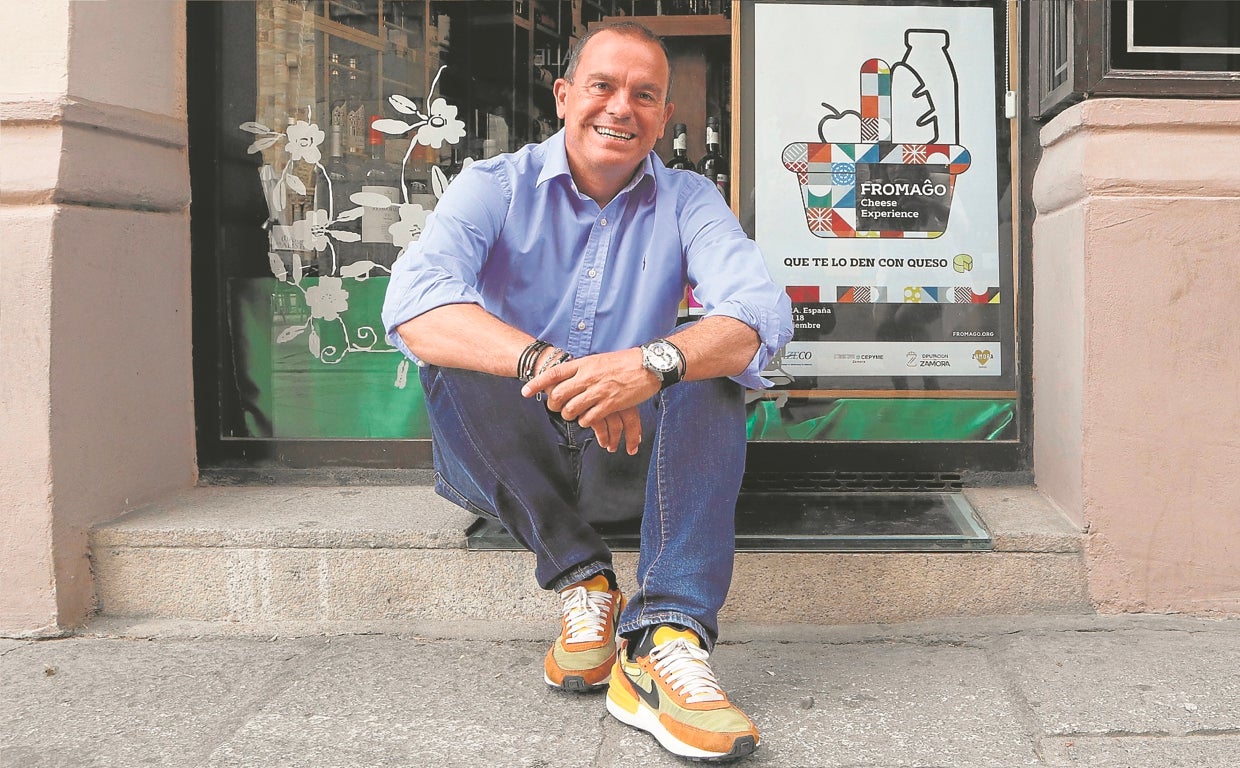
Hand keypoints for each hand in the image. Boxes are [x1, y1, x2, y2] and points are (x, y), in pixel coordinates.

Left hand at [521, 348, 657, 454]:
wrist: (649, 365)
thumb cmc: (625, 362)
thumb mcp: (599, 360)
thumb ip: (583, 369)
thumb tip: (567, 377)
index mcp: (584, 364)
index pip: (554, 374)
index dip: (537, 384)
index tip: (525, 392)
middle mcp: (588, 377)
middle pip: (559, 395)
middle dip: (554, 405)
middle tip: (557, 408)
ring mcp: (599, 391)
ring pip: (571, 409)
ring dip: (569, 415)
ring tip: (573, 415)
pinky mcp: (610, 404)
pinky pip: (589, 418)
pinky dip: (585, 421)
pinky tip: (588, 418)